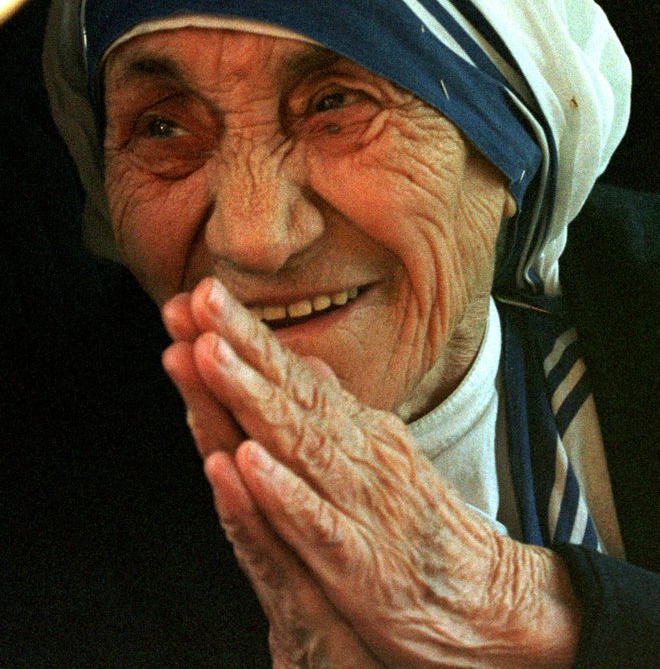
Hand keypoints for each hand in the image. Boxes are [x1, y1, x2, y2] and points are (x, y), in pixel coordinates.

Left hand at [163, 277, 580, 667]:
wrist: (488, 600)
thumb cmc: (426, 528)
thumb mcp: (383, 457)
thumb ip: (338, 414)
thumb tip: (306, 366)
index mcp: (356, 432)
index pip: (294, 374)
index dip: (246, 334)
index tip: (204, 294)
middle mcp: (357, 455)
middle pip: (290, 392)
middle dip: (241, 343)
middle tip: (201, 296)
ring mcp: (361, 504)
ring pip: (299, 443)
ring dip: (251, 397)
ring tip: (208, 355)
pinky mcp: (364, 564)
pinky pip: (319, 524)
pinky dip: (282, 493)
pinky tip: (247, 461)